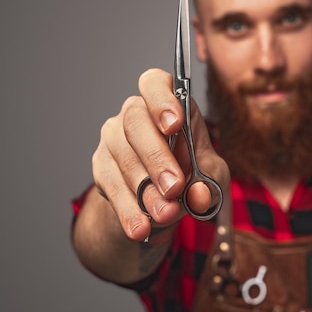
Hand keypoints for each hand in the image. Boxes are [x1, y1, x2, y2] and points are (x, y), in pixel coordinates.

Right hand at [92, 68, 228, 241]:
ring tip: (166, 214)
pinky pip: (110, 186)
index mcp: (165, 103)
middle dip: (157, 157)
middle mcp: (133, 114)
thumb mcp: (210, 178)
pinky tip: (140, 228)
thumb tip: (199, 195)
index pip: (154, 83)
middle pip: (136, 123)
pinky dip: (128, 210)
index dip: (162, 99)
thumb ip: (210, 183)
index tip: (174, 124)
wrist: (157, 208)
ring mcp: (112, 140)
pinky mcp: (100, 168)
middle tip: (174, 187)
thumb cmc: (189, 177)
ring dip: (145, 190)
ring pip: (123, 158)